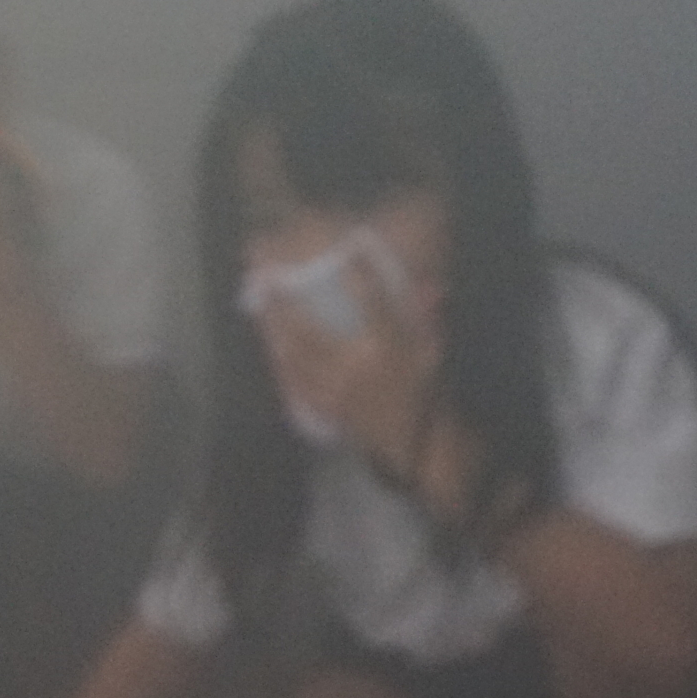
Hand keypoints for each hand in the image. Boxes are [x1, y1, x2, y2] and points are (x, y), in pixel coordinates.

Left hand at [253, 244, 446, 479]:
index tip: (351, 249)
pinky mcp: (328, 409)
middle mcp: (356, 369)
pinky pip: (298, 386)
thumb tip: (434, 288)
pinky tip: (273, 351)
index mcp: (389, 351)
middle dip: (288, 306)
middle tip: (271, 280)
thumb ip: (429, 320)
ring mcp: (336, 392)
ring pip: (297, 359)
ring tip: (263, 308)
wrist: (419, 448)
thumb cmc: (429, 397)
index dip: (363, 276)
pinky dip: (284, 366)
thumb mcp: (434, 355)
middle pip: (312, 333)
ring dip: (277, 332)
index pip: (374, 305)